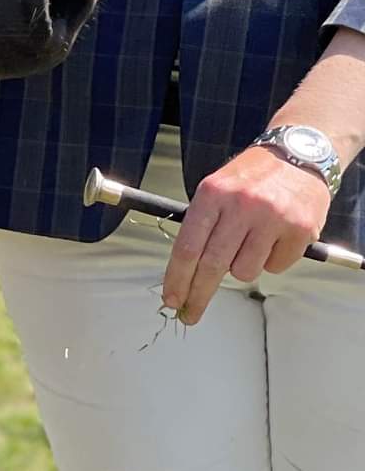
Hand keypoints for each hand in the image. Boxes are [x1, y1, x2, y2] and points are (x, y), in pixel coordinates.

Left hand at [161, 147, 333, 323]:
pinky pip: (275, 267)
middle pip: (212, 265)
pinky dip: (270, 261)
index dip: (177, 277)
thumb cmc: (250, 177)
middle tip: (189, 313)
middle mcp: (241, 206)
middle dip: (198, 294)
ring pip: (245, 271)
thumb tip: (187, 270)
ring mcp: (272, 219)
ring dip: (241, 268)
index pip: (188, 246)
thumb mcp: (215, 188)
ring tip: (248, 244)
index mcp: (212, 194)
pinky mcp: (299, 231)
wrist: (295, 156)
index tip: (171, 298)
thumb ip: (203, 224)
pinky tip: (272, 239)